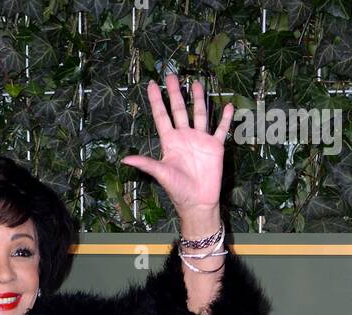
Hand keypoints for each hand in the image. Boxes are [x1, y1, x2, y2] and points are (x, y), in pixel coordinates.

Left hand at [120, 75, 231, 216]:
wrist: (198, 202)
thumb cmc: (178, 190)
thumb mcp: (161, 174)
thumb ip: (146, 164)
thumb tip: (125, 159)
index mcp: (171, 142)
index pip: (162, 116)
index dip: (157, 100)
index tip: (152, 84)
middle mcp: (185, 137)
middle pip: (179, 110)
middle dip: (176, 93)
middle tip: (172, 76)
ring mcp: (200, 140)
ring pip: (200, 114)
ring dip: (198, 99)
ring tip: (196, 83)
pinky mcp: (215, 146)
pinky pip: (220, 129)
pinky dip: (224, 119)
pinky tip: (226, 106)